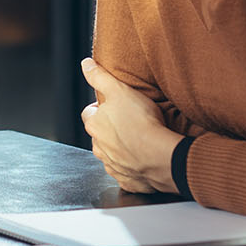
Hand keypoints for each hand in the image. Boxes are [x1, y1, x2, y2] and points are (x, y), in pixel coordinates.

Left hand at [80, 58, 182, 193]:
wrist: (159, 156)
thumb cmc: (140, 122)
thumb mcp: (119, 90)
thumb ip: (100, 77)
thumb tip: (85, 64)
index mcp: (94, 126)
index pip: (89, 114)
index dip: (100, 108)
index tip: (112, 105)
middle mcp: (99, 147)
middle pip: (100, 136)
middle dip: (110, 130)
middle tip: (129, 123)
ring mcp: (112, 166)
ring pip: (111, 155)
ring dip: (121, 149)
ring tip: (139, 141)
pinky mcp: (127, 180)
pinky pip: (127, 173)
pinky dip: (133, 167)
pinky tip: (145, 160)